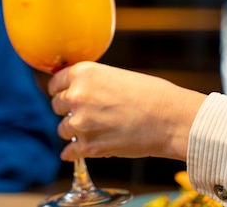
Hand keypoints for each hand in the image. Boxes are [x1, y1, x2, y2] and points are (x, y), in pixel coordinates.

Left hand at [47, 62, 205, 161]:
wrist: (172, 119)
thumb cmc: (152, 95)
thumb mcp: (115, 75)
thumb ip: (91, 82)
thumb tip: (74, 90)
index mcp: (83, 73)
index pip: (55, 83)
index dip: (61, 90)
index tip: (64, 95)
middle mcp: (76, 96)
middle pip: (56, 105)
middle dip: (68, 110)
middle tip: (84, 113)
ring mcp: (80, 122)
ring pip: (63, 129)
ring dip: (74, 131)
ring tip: (93, 130)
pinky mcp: (89, 146)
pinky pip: (70, 152)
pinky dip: (73, 153)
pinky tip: (76, 151)